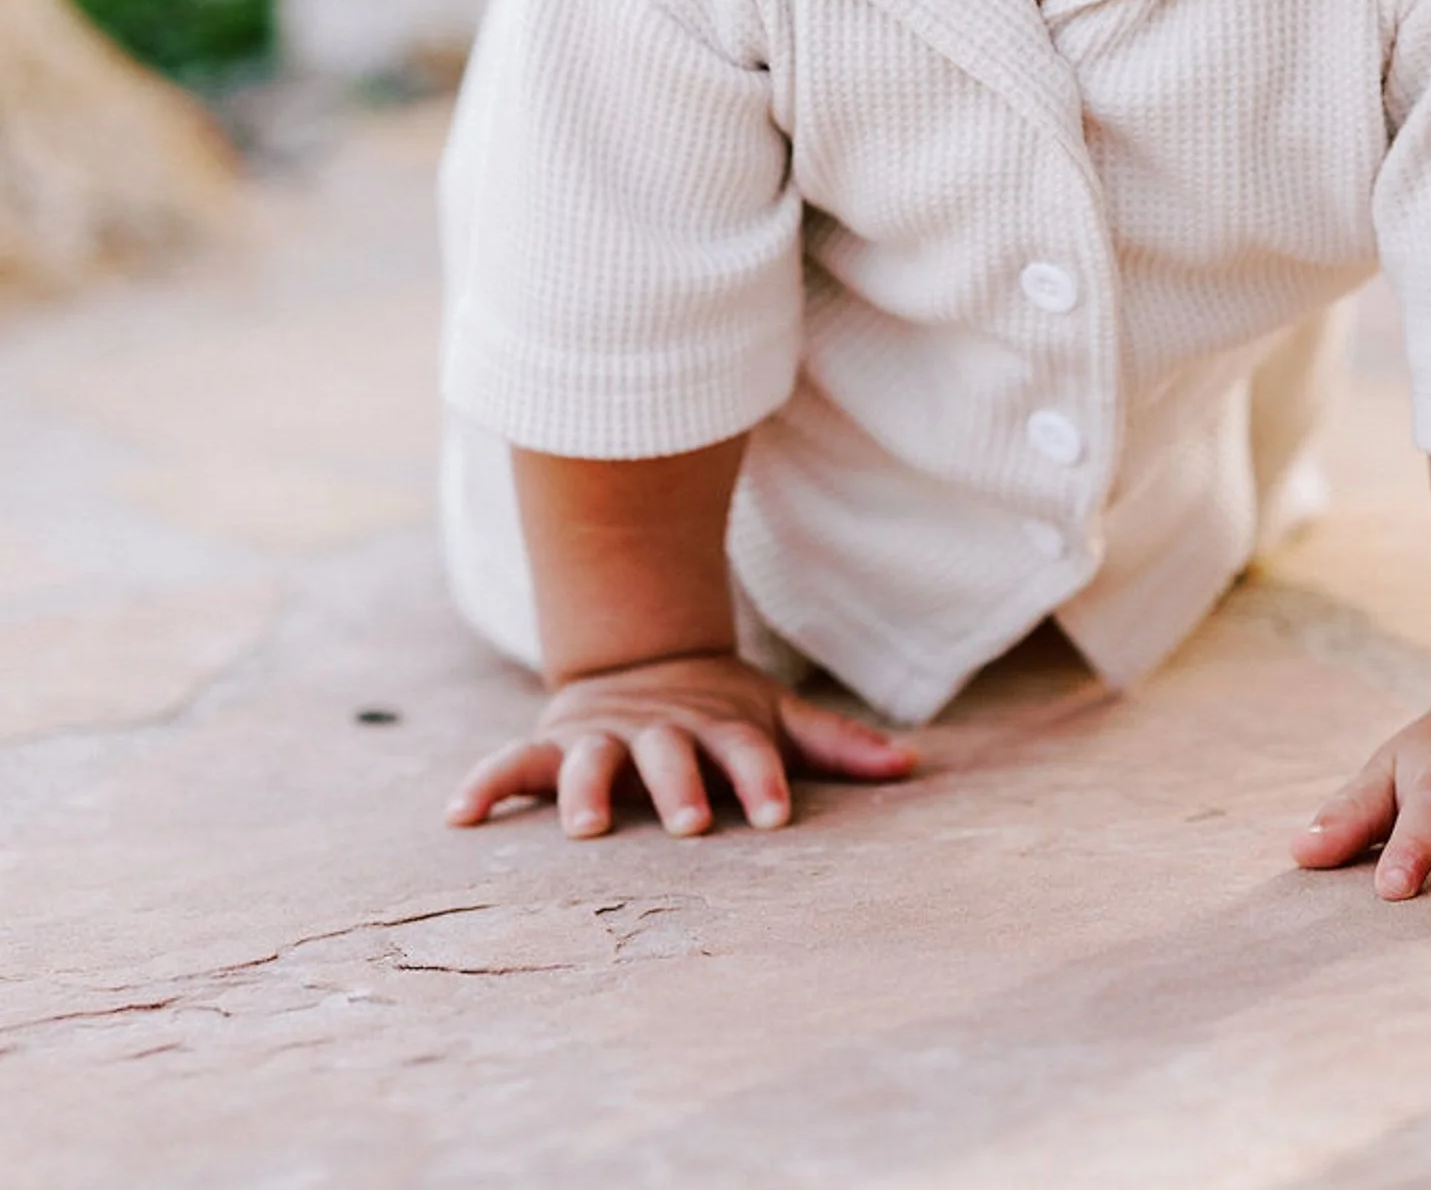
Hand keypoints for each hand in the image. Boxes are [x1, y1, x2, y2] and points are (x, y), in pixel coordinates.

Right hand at [446, 650, 915, 838]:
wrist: (642, 660)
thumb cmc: (718, 710)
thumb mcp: (774, 717)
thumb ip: (835, 744)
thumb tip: (914, 764)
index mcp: (716, 727)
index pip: (746, 752)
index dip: (762, 778)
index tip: (778, 813)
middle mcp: (658, 732)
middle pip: (668, 756)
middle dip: (678, 787)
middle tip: (690, 824)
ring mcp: (601, 736)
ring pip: (588, 760)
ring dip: (584, 790)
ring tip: (581, 829)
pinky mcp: (552, 744)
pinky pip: (511, 766)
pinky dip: (484, 785)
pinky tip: (458, 816)